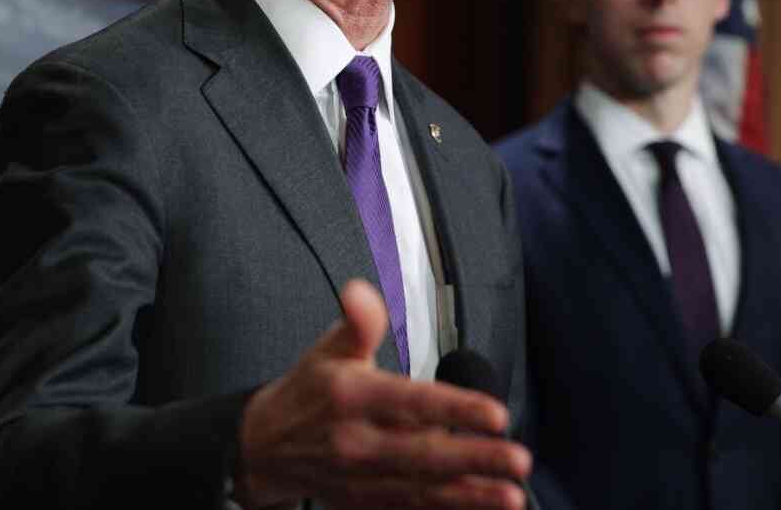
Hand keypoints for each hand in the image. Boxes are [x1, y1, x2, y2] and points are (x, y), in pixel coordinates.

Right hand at [233, 280, 531, 509]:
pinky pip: (411, 509)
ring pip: (423, 490)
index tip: (495, 413)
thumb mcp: (328, 349)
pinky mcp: (365, 502)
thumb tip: (360, 291)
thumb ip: (357, 322)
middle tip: (517, 458)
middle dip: (474, 458)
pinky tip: (481, 507)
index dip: (455, 409)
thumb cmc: (309, 392)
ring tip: (511, 496)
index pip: (411, 402)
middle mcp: (356, 441)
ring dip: (470, 495)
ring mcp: (361, 478)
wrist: (264, 446)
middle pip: (423, 453)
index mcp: (351, 396)